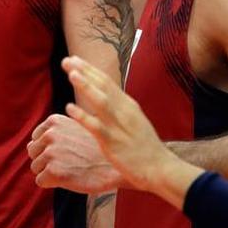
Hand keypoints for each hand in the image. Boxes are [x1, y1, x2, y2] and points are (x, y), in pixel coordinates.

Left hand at [29, 114, 124, 193]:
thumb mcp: (79, 128)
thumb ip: (56, 132)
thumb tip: (29, 145)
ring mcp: (51, 153)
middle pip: (33, 152)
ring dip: (49, 172)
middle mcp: (50, 134)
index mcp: (55, 121)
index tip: (64, 152)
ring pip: (35, 167)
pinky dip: (51, 183)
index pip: (36, 137)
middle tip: (68, 163)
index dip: (48, 148)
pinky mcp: (52, 172)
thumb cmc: (98, 150)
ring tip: (70, 170)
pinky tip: (68, 179)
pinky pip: (40, 181)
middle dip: (46, 160)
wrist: (115, 166)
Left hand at [62, 56, 170, 192]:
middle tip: (67, 60)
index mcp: (129, 105)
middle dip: (85, 71)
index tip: (76, 60)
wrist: (160, 168)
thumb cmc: (146, 148)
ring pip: (101, 101)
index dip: (91, 70)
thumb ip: (120, 110)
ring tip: (71, 74)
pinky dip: (83, 116)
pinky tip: (69, 108)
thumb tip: (106, 101)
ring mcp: (119, 126)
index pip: (108, 82)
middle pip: (103, 86)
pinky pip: (96, 126)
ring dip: (86, 86)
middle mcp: (125, 111)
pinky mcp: (113, 142)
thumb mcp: (134, 122)